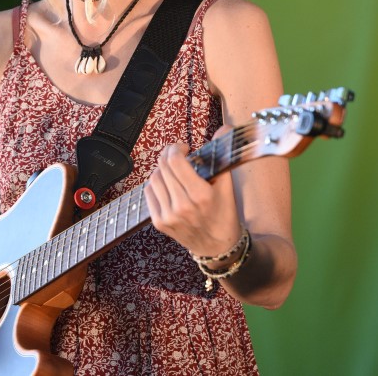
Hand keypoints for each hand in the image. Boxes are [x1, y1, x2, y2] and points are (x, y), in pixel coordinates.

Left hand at [143, 130, 241, 258]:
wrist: (217, 248)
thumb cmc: (224, 215)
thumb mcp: (228, 186)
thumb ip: (223, 156)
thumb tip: (225, 128)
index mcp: (200, 196)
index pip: (176, 161)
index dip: (176, 149)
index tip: (184, 148)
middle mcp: (182, 206)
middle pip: (163, 167)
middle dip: (169, 155)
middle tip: (178, 155)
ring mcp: (168, 216)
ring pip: (154, 178)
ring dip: (162, 169)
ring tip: (174, 171)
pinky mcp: (159, 222)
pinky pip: (149, 192)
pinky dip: (156, 184)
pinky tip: (168, 185)